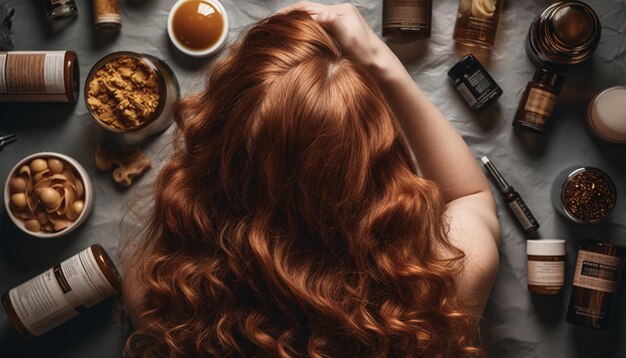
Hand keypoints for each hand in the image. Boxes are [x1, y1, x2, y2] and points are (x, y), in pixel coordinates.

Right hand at [277, 1, 396, 73]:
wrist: (379, 63)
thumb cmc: (366, 55)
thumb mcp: (350, 41)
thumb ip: (336, 26)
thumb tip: (323, 15)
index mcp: (341, 11)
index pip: (308, 8)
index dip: (290, 12)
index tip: (274, 19)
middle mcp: (340, 11)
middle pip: (308, 10)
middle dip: (289, 15)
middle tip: (270, 23)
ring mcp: (340, 19)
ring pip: (312, 18)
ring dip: (296, 22)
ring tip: (279, 29)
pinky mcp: (339, 28)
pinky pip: (317, 25)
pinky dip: (305, 29)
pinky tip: (296, 37)